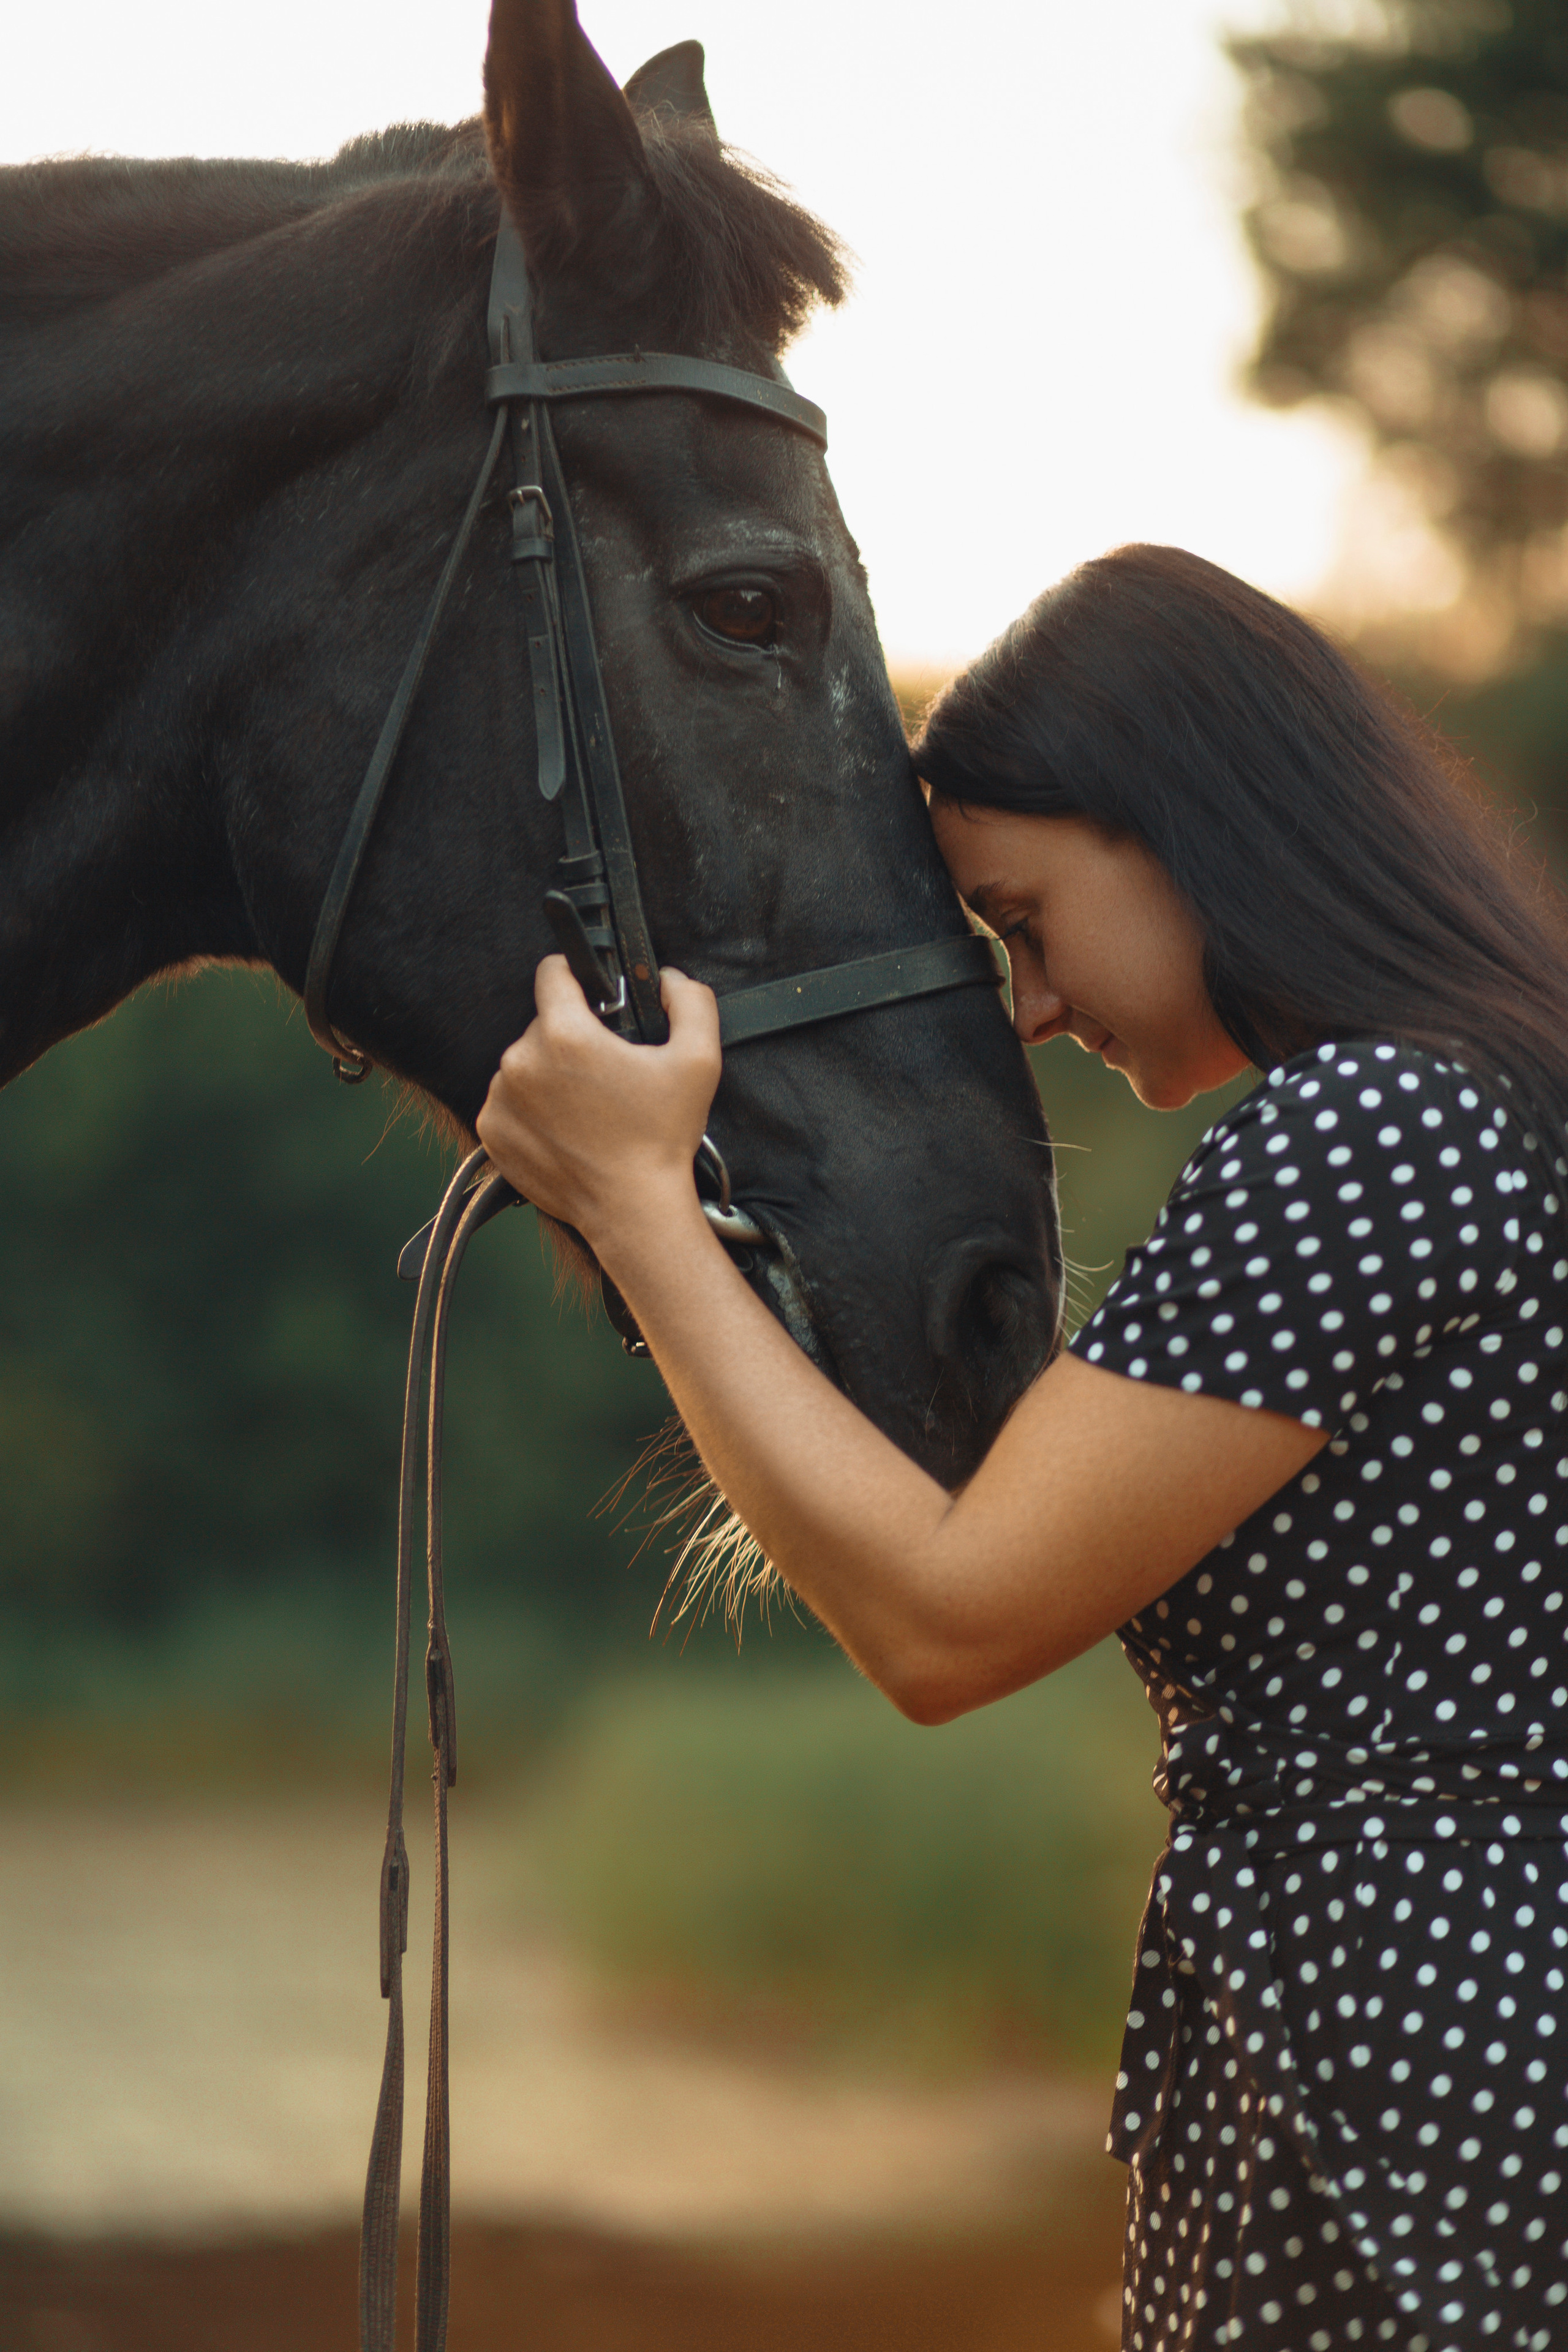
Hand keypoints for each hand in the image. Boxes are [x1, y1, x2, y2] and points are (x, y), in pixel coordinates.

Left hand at [475, 959, 721, 1255]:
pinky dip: (533, 1107)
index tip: (593, 995)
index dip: (577, 975)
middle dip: (573, 1036)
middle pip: (544, 1023)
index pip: (552, 972)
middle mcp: (521, 1061)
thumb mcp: (699, 1060)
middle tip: (606, 1073)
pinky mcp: (492, 1131)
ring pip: (526, 1062)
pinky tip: (566, 1128)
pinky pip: (509, 1100)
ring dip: (551, 1073)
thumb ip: (691, 1001)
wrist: (633, 1211)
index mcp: (565, 1034)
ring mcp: (501, 1098)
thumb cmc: (663, 1138)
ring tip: (587, 1107)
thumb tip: (667, 979)